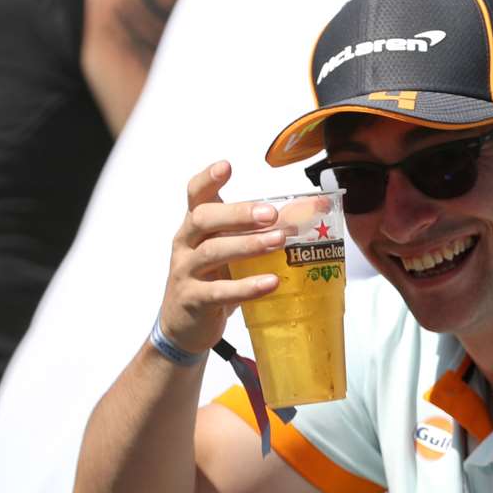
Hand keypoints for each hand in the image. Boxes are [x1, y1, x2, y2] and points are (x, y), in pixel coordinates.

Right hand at [157, 161, 286, 355]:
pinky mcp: (193, 300)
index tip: (226, 166)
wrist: (184, 326)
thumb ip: (257, 233)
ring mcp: (186, 272)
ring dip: (248, 245)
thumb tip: (308, 214)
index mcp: (195, 227)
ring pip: (212, 252)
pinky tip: (271, 283)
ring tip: (279, 241)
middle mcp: (186, 244)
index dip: (208, 179)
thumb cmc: (212, 281)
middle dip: (238, 213)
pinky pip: (219, 292)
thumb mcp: (229, 252)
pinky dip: (247, 287)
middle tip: (271, 214)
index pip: (195, 195)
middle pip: (204, 219)